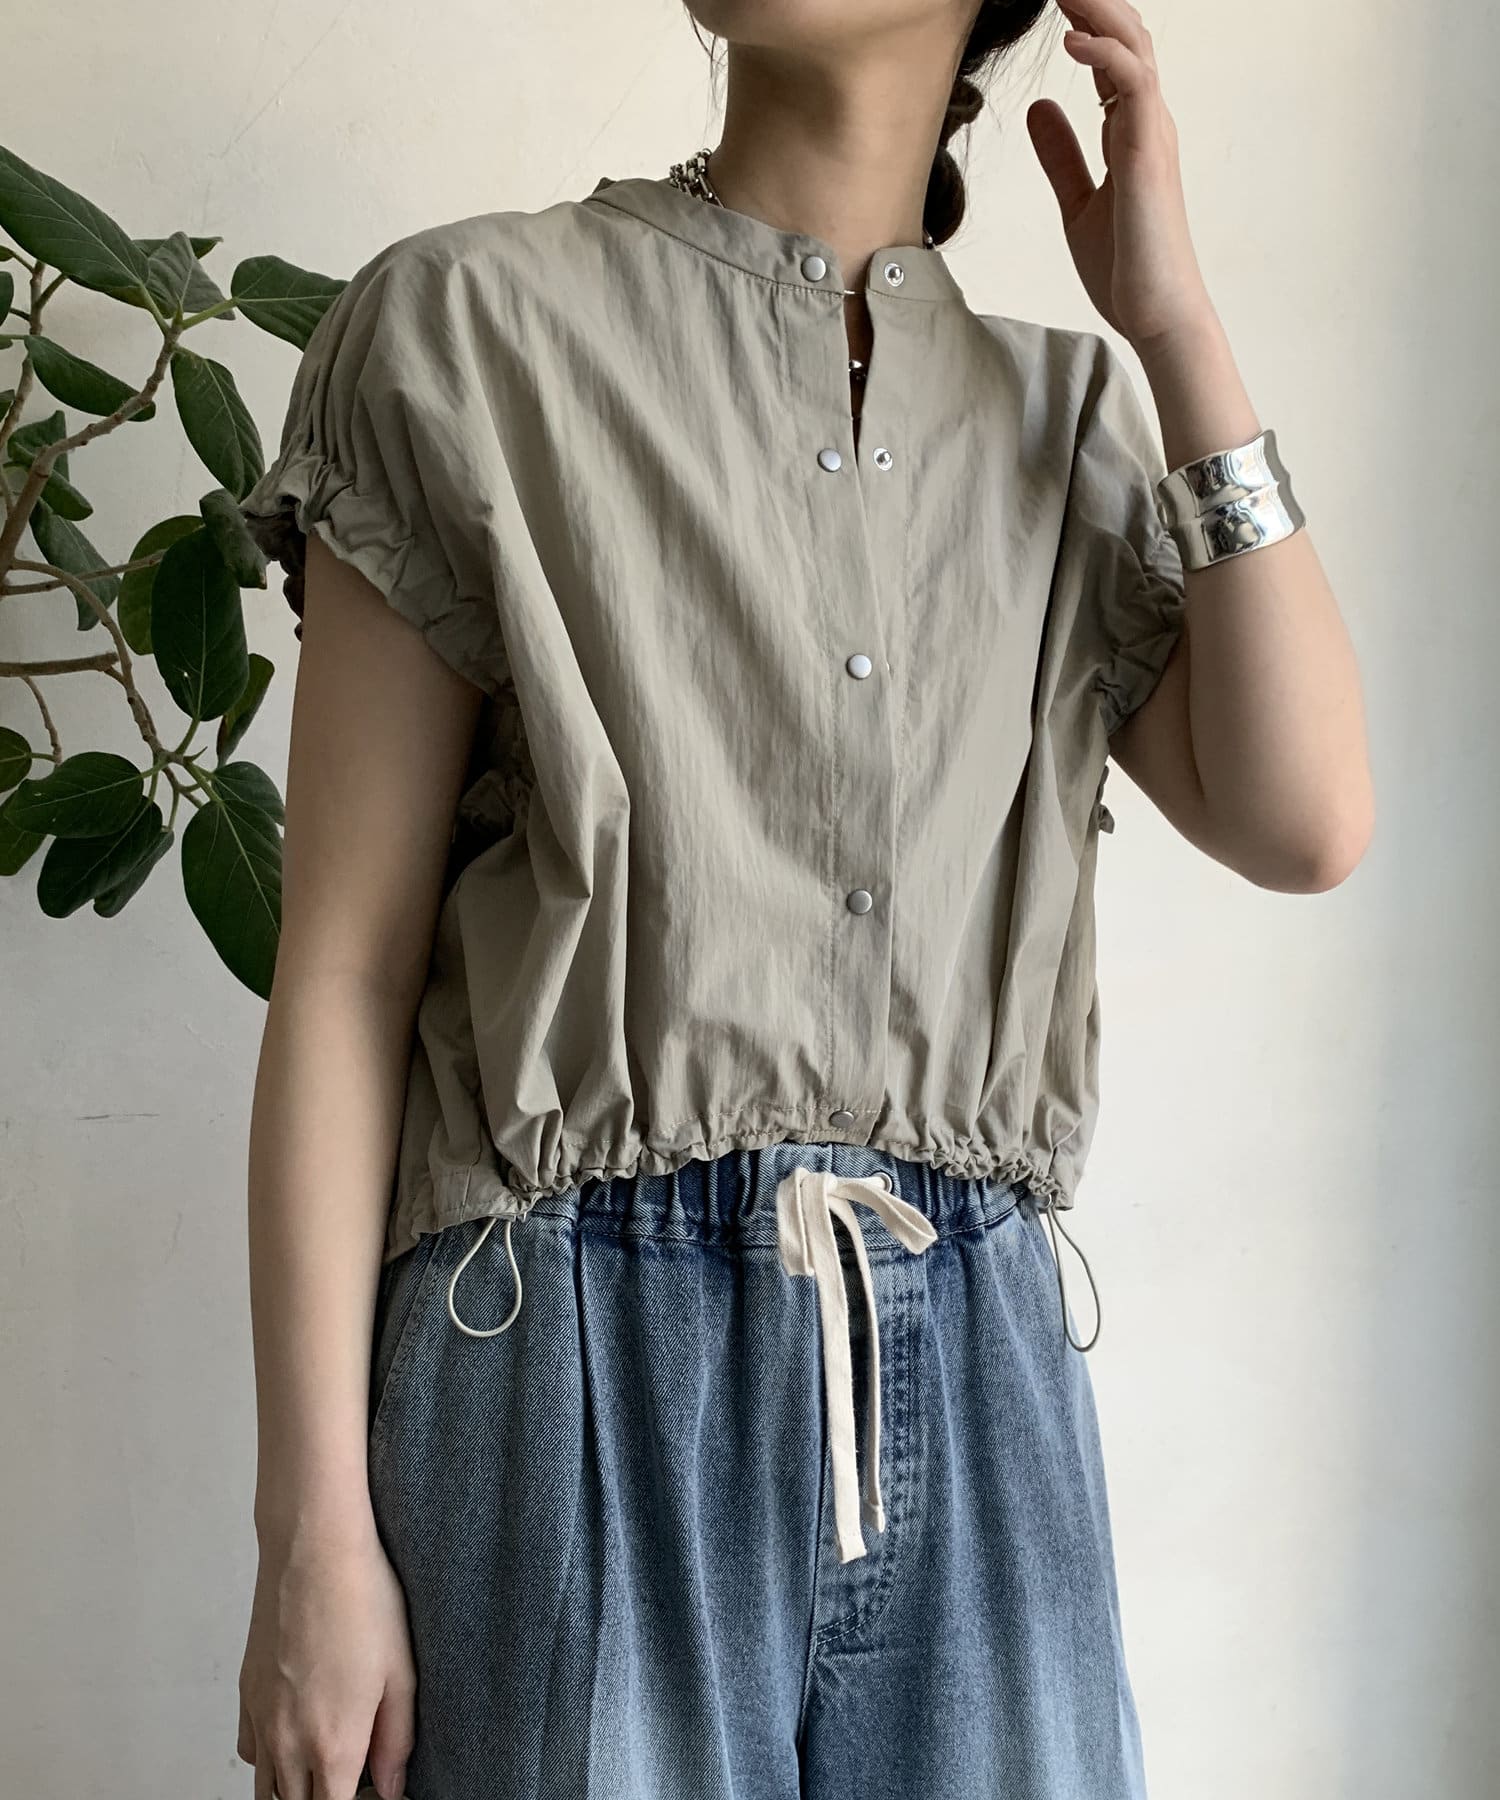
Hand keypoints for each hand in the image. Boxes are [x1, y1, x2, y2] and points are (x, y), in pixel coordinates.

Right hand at [238, 1516, 414, 1799]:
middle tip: (356, 1777)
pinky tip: (296, 1736)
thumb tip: (390, 1787)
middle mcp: (288, 1741)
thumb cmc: (363, 1600)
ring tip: (327, 1764)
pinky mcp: (246, 1694)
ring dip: (295, 1788)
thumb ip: (396, 1741)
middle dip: (326, 1799)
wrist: (312, 1550)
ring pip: (267, 1788)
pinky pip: (250, 1752)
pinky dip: (269, 1760)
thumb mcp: (400, 1672)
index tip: (376, 1792)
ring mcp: (261, 1719)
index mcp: (333, 1743)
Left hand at [1027, 0, 1215, 356]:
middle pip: (1126, 38)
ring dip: (1099, 10)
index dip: (1085, 20)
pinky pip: (1133, 84)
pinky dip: (1104, 54)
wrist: (1156, 316)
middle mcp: (1148, 124)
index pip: (1111, 58)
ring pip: (1134, 47)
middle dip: (1093, 1)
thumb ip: (1061, 155)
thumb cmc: (1127, 269)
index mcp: (1132, 134)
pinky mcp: (1151, 154)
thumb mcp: (1077, 203)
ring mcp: (1153, 135)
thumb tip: (1039, 107)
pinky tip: (1072, 39)